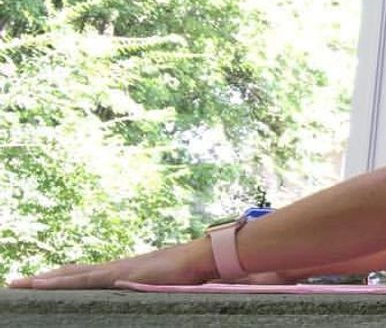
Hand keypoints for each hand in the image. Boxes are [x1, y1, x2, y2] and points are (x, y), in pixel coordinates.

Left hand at [6, 238, 216, 289]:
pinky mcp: (119, 274)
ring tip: (20, 284)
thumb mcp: (162, 286)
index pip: (86, 275)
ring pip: (71, 276)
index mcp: (123, 272)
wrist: (200, 258)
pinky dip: (61, 282)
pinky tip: (43, 285)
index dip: (63, 278)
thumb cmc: (188, 273)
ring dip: (44, 281)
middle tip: (17, 284)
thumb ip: (148, 289)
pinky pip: (83, 280)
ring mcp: (115, 270)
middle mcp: (114, 268)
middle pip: (72, 273)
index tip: (41, 282)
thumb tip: (142, 294)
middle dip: (45, 279)